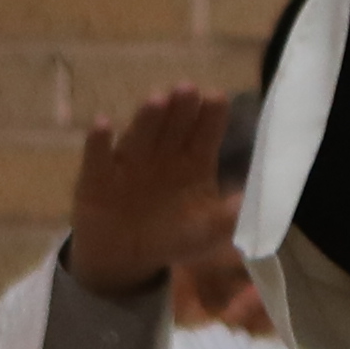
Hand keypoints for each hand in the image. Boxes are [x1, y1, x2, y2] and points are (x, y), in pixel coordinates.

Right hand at [64, 87, 237, 292]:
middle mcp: (163, 154)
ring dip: (148, 118)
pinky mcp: (98, 177)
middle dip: (182, 108)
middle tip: (188, 89)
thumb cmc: (172, 237)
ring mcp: (130, 162)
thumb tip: (252, 202)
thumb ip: (230, 217)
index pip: (206, 133)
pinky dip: (98, 141)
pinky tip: (103, 124)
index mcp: (194, 162)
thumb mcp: (207, 232)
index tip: (217, 98)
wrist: (126, 259)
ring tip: (157, 99)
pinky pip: (97, 157)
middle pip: (174, 126)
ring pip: (141, 135)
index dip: (211, 116)